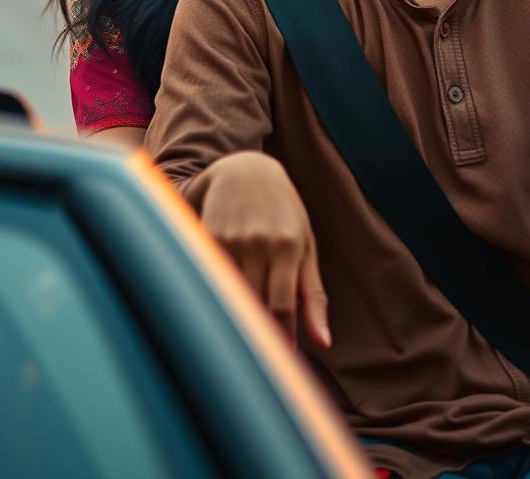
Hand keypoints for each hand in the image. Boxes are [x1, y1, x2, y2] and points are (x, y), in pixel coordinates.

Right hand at [197, 152, 330, 347]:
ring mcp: (230, 237)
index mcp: (289, 246)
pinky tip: (219, 299)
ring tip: (239, 329)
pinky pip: (211, 274)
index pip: (282, 306)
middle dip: (258, 330)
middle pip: (254, 302)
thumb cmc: (284, 212)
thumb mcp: (306, 246)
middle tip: (260, 352)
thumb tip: (323, 343)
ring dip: (235, 314)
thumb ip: (313, 294)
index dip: (281, 338)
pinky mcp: (206, 233)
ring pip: (229, 292)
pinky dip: (216, 292)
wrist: (245, 170)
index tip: (281, 358)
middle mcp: (259, 241)